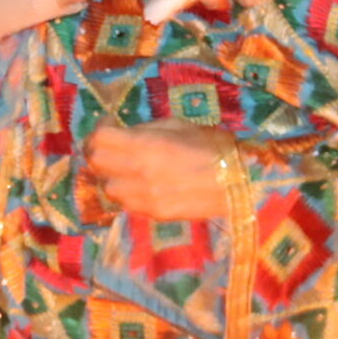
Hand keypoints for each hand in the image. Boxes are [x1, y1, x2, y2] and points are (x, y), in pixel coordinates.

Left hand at [81, 122, 232, 218]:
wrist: (241, 183)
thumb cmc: (213, 147)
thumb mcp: (177, 126)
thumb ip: (145, 130)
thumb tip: (124, 133)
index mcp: (144, 147)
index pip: (99, 138)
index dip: (100, 128)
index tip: (110, 123)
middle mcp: (138, 174)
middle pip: (96, 163)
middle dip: (99, 151)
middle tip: (111, 145)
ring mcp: (144, 198)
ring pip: (108, 188)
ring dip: (111, 175)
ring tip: (126, 167)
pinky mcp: (154, 214)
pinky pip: (127, 203)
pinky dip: (127, 192)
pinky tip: (141, 184)